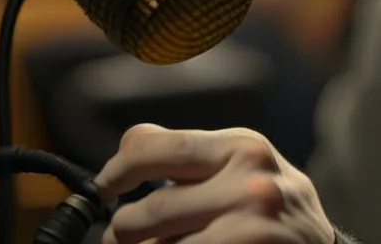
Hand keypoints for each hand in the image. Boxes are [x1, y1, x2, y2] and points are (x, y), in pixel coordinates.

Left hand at [95, 123, 338, 242]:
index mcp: (242, 146)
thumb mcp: (246, 170)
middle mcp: (248, 178)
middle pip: (146, 210)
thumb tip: (127, 153)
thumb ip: (196, 159)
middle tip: (125, 238)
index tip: (105, 188)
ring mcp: (250, 221)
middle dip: (125, 233)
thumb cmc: (275, 214)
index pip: (153, 146)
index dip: (116, 170)